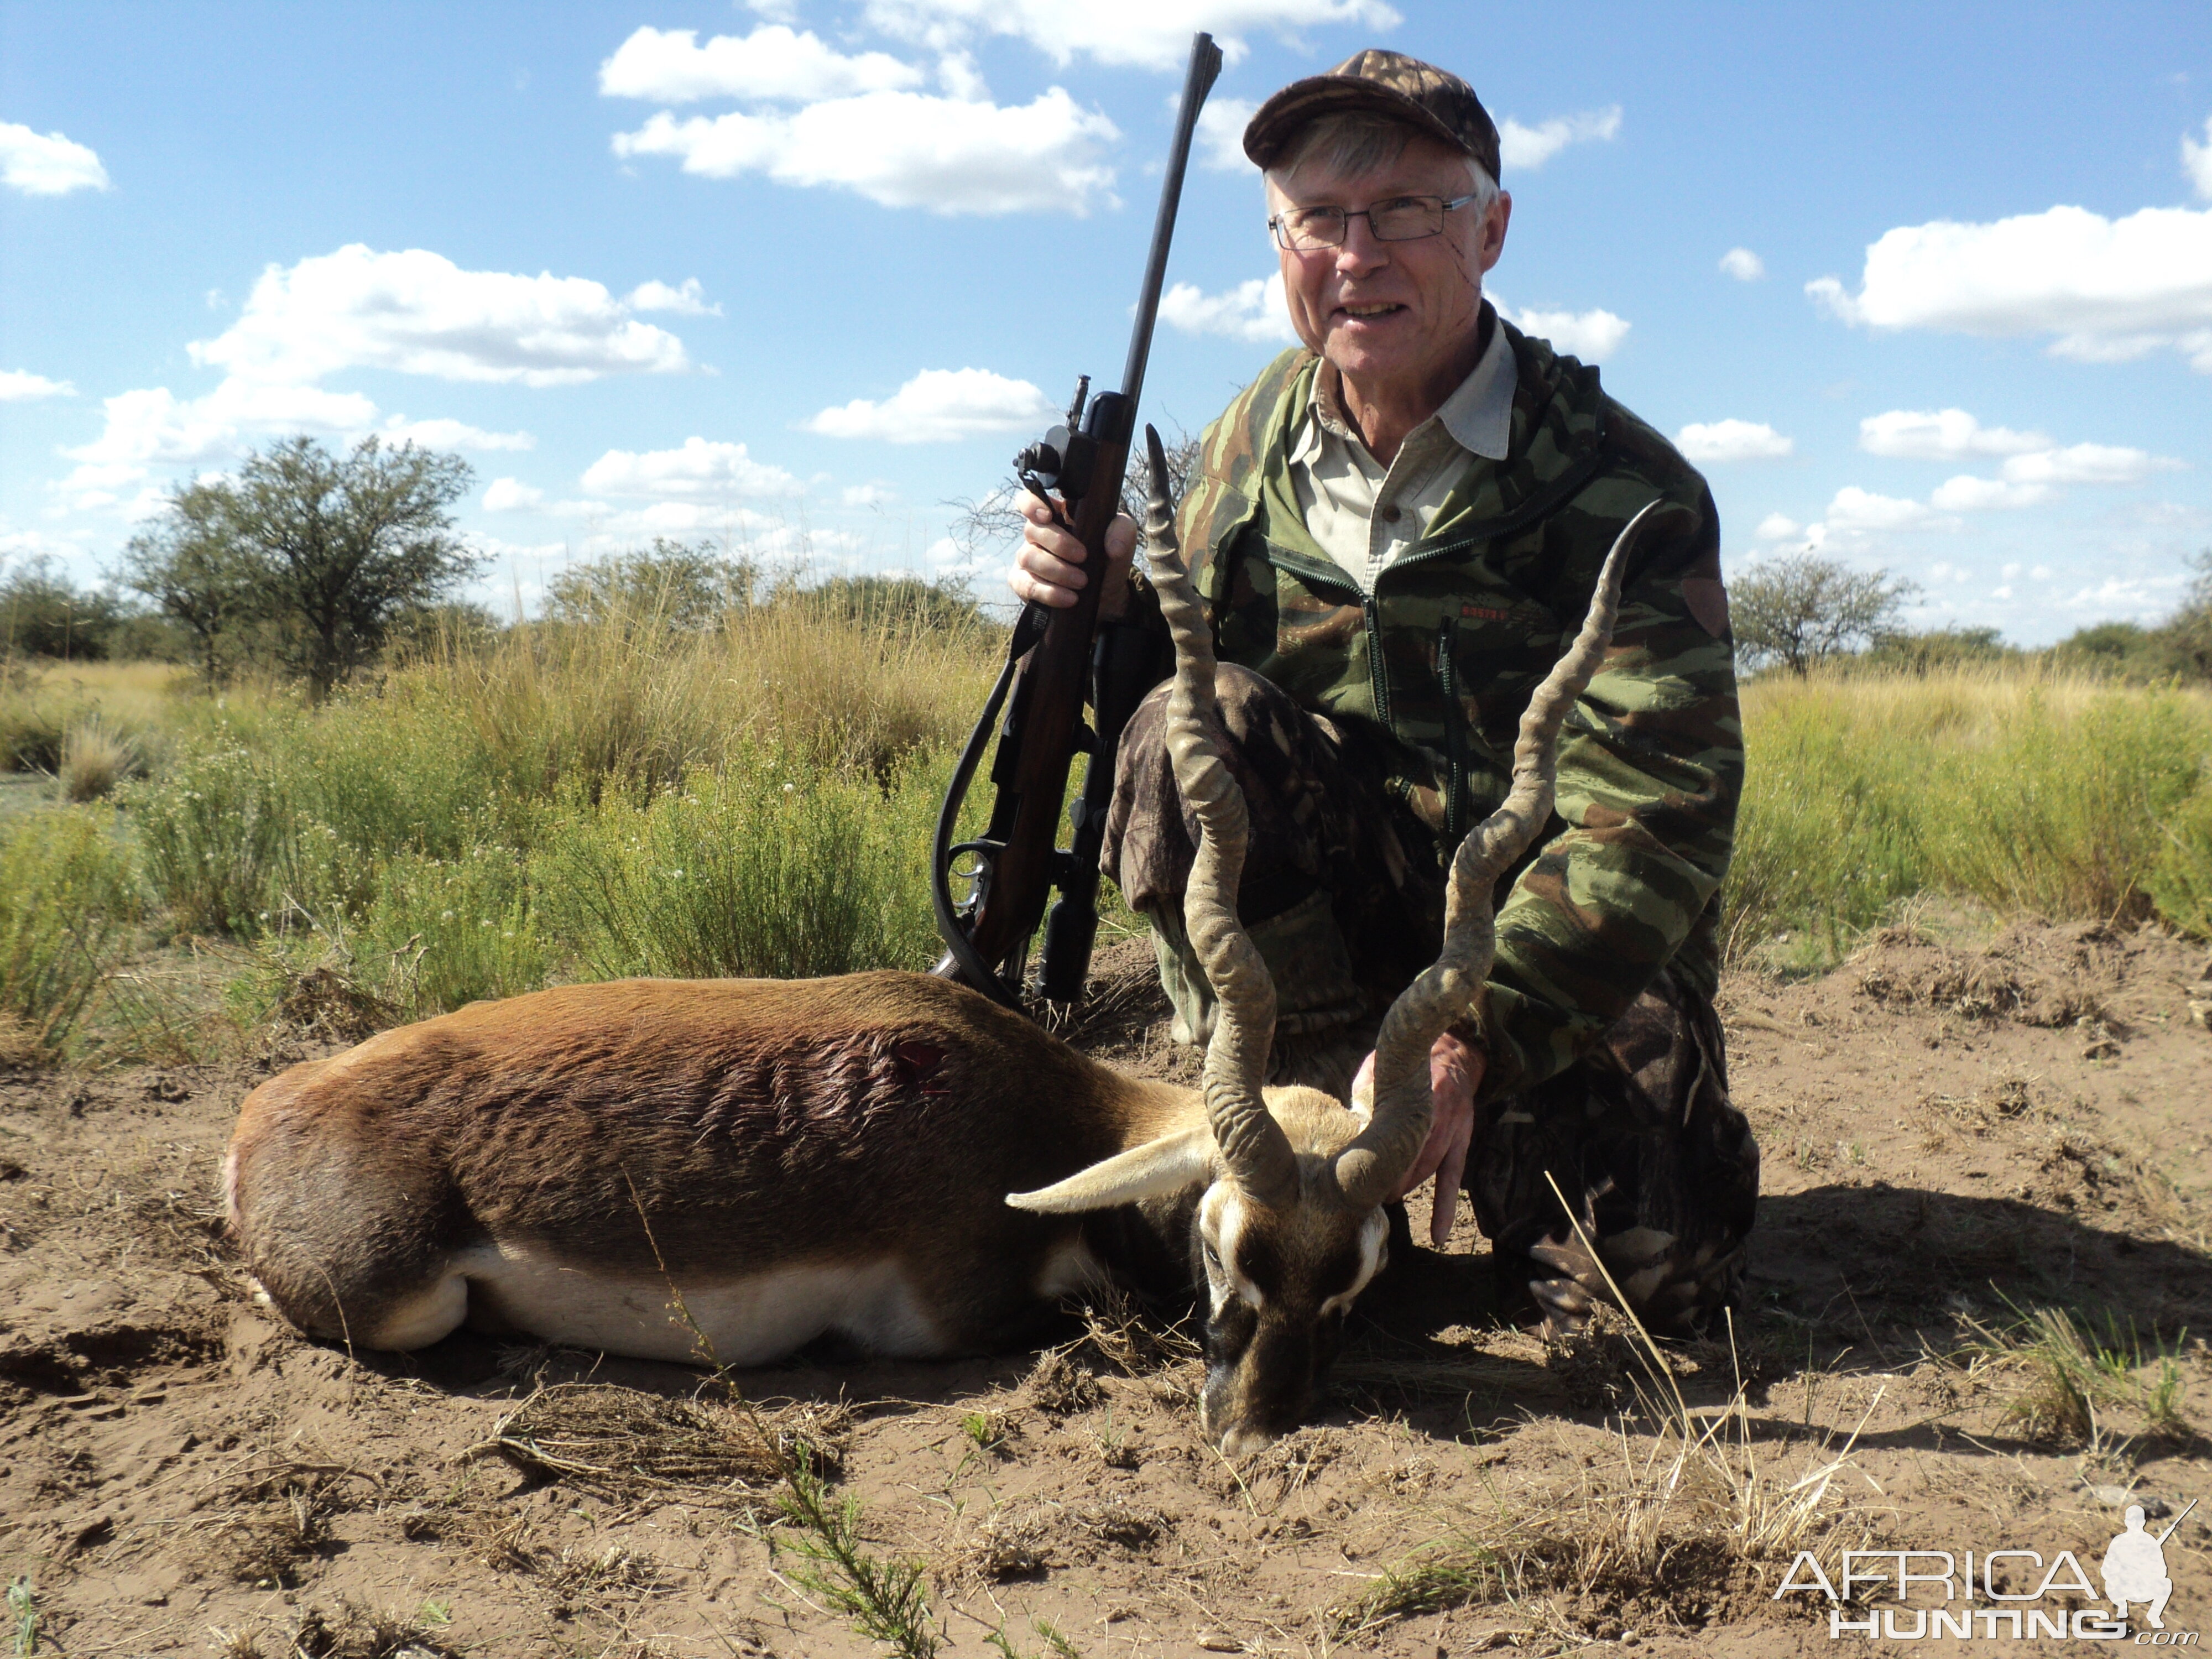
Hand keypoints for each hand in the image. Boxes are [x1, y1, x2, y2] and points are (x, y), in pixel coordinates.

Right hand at [1008, 493, 1136, 618]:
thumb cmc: (1107, 561)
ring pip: (1028, 557)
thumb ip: (1122, 531)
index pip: (1028, 499)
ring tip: (1081, 581)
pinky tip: (1068, 598)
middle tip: (1083, 557)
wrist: (1106, 596)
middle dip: (1059, 544)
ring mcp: (1027, 559)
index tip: (1048, 515)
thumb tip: (1112, 546)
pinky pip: (1026, 585)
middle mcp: (1037, 535)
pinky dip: (1049, 592)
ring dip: (1057, 570)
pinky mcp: (1023, 583)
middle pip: (1031, 529)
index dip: (1031, 504)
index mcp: (1056, 516)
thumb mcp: (1122, 542)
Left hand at [1354, 1029, 1483, 1247]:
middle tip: (1366, 1195)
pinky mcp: (1462, 1143)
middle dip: (1388, 1178)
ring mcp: (1454, 1130)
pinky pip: (1453, 1181)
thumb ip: (1365, 1092)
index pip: (1393, 1131)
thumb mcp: (1382, 1068)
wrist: (1455, 1053)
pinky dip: (1444, 1209)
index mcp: (1415, 1093)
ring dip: (1406, 1187)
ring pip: (1428, 1170)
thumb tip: (1344, 1123)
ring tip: (1385, 1200)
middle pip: (1411, 1155)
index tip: (1357, 1173)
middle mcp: (1437, 1113)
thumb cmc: (1408, 1066)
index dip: (1377, 1155)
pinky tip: (1438, 1236)